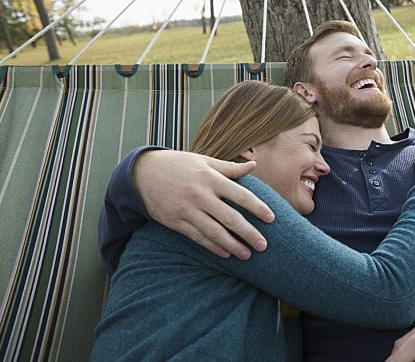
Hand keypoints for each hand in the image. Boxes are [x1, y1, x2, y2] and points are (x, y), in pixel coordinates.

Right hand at [133, 150, 274, 259]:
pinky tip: (225, 253)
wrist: (143, 172)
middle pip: (230, 218)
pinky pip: (197, 237)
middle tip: (263, 245)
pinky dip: (212, 247)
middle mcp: (200, 195)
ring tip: (247, 255)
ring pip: (214, 232)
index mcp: (210, 178)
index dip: (257, 207)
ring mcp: (187, 209)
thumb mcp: (204, 161)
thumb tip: (254, 165)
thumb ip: (230, 167)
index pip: (240, 194)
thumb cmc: (179, 164)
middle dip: (249, 233)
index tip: (271, 219)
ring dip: (232, 245)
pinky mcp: (175, 221)